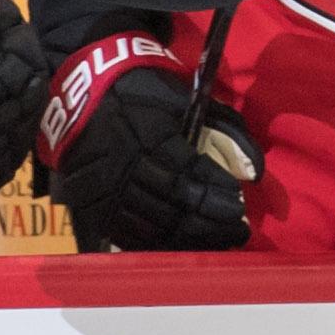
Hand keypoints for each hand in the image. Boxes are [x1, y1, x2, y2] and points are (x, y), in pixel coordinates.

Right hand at [39, 31, 253, 249]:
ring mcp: (103, 190)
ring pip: (151, 227)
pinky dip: (157, 243)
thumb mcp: (186, 98)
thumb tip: (253, 173)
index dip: (216, 198)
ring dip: (188, 239)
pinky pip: (126, 235)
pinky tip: (180, 244)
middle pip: (172, 208)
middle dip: (210, 224)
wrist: (81, 92)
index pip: (189, 179)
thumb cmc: (143, 91)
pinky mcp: (90, 205)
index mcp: (147, 135)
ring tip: (216, 241)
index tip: (240, 207)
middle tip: (237, 232)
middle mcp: (123, 166)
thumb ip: (225, 132)